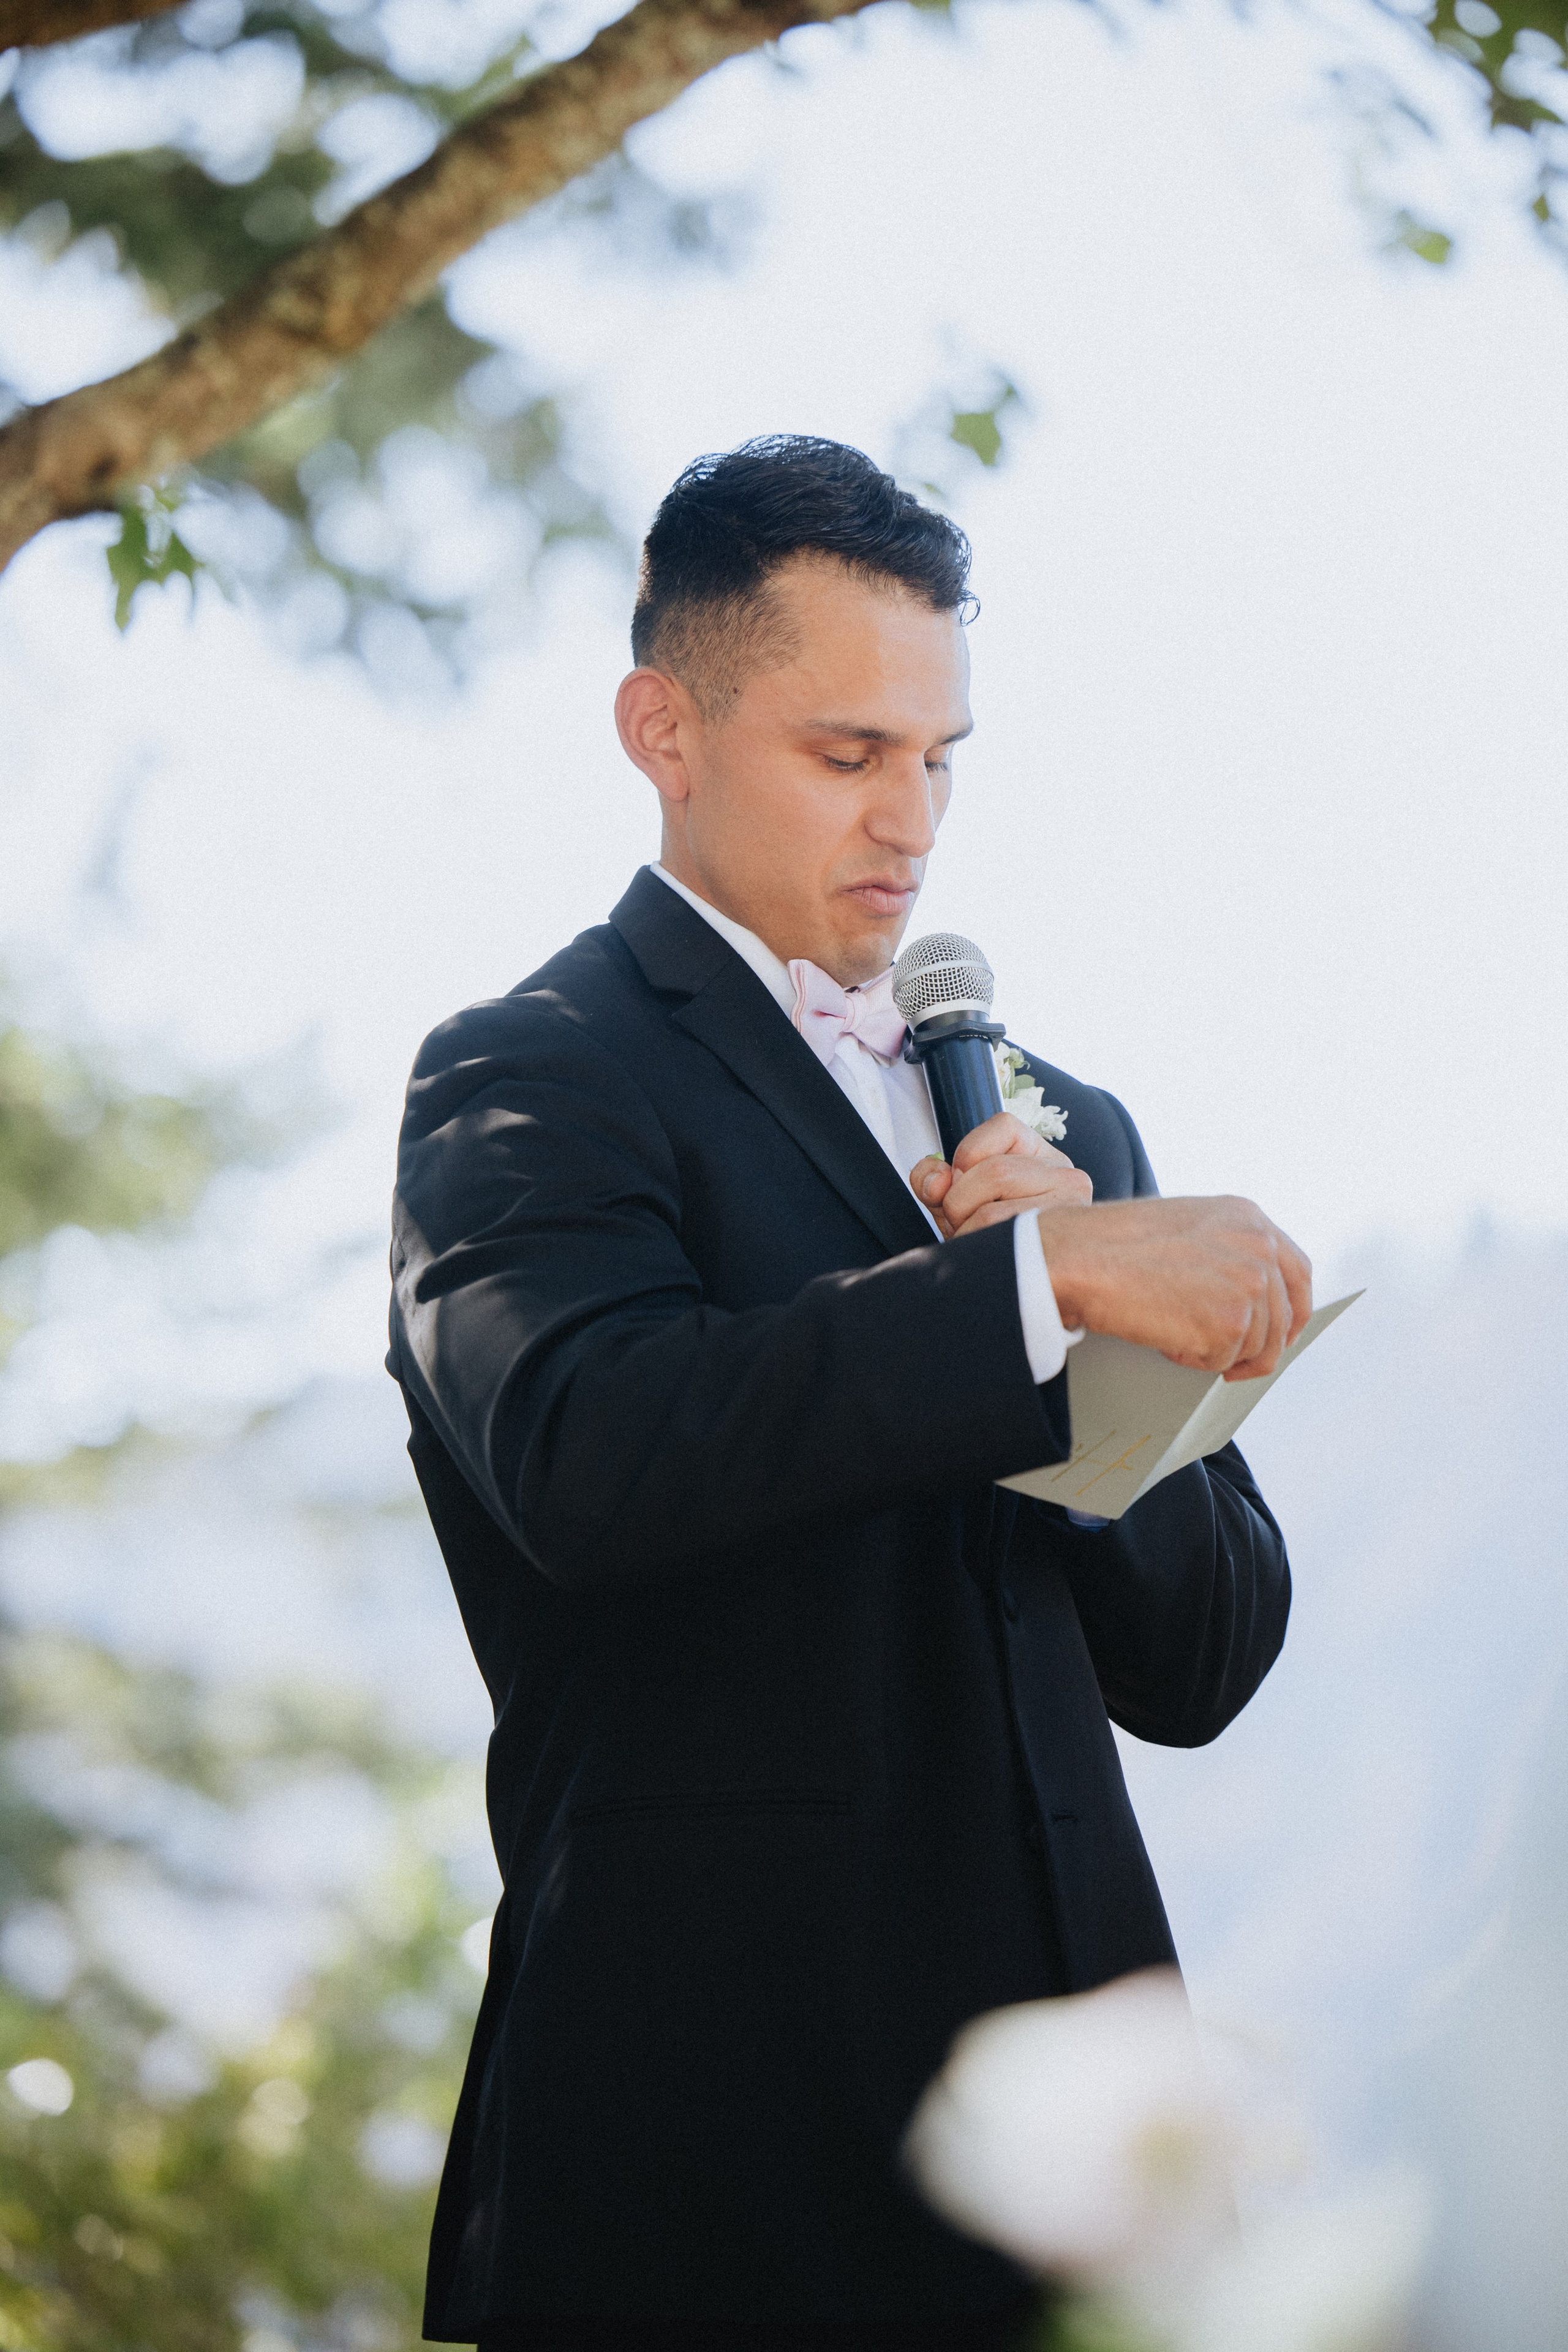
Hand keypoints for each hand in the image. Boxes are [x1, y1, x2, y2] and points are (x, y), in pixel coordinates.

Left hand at [910, 1112, 1093, 1240]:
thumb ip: (933, 1181)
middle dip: (960, 1203)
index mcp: (1040, 1154)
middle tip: (965, 1224)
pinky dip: (978, 1251)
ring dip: (967, 1233)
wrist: (1022, 1287)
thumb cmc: (989, 1236)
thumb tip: (937, 1184)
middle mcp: (1065, 1174)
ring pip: (994, 1211)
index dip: (967, 1156)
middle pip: (995, 1172)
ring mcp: (1070, 1210)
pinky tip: (988, 1257)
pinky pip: (1001, 1243)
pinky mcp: (1062, 1246)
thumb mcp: (956, 1199)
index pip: (1004, 1126)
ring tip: (977, 1242)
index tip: (963, 1181)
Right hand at [1037, 1195, 1312, 1380]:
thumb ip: (1228, 1250)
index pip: (1297, 1271)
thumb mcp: (1188, 1226)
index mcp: (1249, 1218)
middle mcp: (1260, 1246)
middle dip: (1260, 1347)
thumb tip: (1246, 1294)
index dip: (1292, 1309)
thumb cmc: (1115, 1244)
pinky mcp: (1231, 1323)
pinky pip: (1223, 1362)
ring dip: (1218, 1352)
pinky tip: (1165, 1336)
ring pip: (1258, 1347)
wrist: (1081, 1258)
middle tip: (1234, 1364)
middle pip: (1283, 1318)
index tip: (1282, 1332)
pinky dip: (1193, 1360)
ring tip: (1174, 1332)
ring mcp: (1250, 1284)